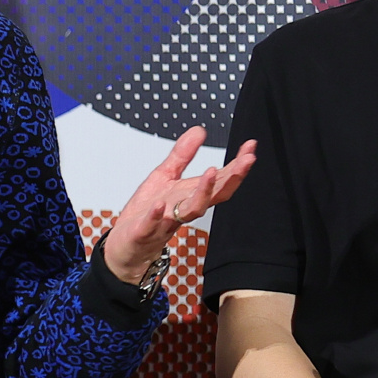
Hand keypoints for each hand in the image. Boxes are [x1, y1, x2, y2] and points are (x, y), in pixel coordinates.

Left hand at [103, 128, 257, 285]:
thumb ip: (182, 155)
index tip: (250, 148)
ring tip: (211, 173)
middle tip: (247, 160)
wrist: (126, 246)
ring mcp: (165, 222)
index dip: (236, 165)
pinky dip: (156, 217)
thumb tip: (200, 130)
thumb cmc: (147, 212)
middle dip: (231, 178)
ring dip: (203, 193)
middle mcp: (183, 209)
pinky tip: (159, 205)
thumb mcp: (164, 176)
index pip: (219, 180)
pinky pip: (152, 226)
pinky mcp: (144, 233)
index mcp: (190, 195)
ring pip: (190, 211)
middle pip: (214, 195)